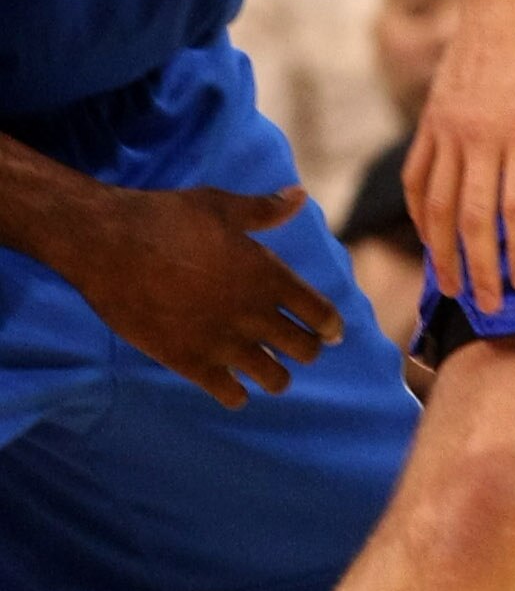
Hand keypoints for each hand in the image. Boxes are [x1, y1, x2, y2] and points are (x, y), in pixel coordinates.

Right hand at [50, 180, 345, 410]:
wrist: (108, 244)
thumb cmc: (165, 218)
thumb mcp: (220, 206)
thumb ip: (265, 209)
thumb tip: (299, 195)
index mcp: (268, 275)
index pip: (322, 314)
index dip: (331, 326)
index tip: (331, 332)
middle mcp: (253, 313)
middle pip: (304, 349)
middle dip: (308, 349)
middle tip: (300, 348)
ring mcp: (222, 341)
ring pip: (273, 378)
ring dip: (276, 376)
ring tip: (269, 370)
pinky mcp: (189, 362)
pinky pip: (231, 395)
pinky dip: (237, 393)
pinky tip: (232, 385)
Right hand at [406, 0, 514, 315]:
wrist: (507, 5)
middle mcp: (481, 136)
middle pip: (473, 217)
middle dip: (479, 267)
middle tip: (485, 304)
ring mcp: (450, 130)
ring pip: (437, 204)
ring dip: (442, 250)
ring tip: (449, 285)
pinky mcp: (431, 123)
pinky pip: (417, 178)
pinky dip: (420, 214)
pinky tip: (429, 239)